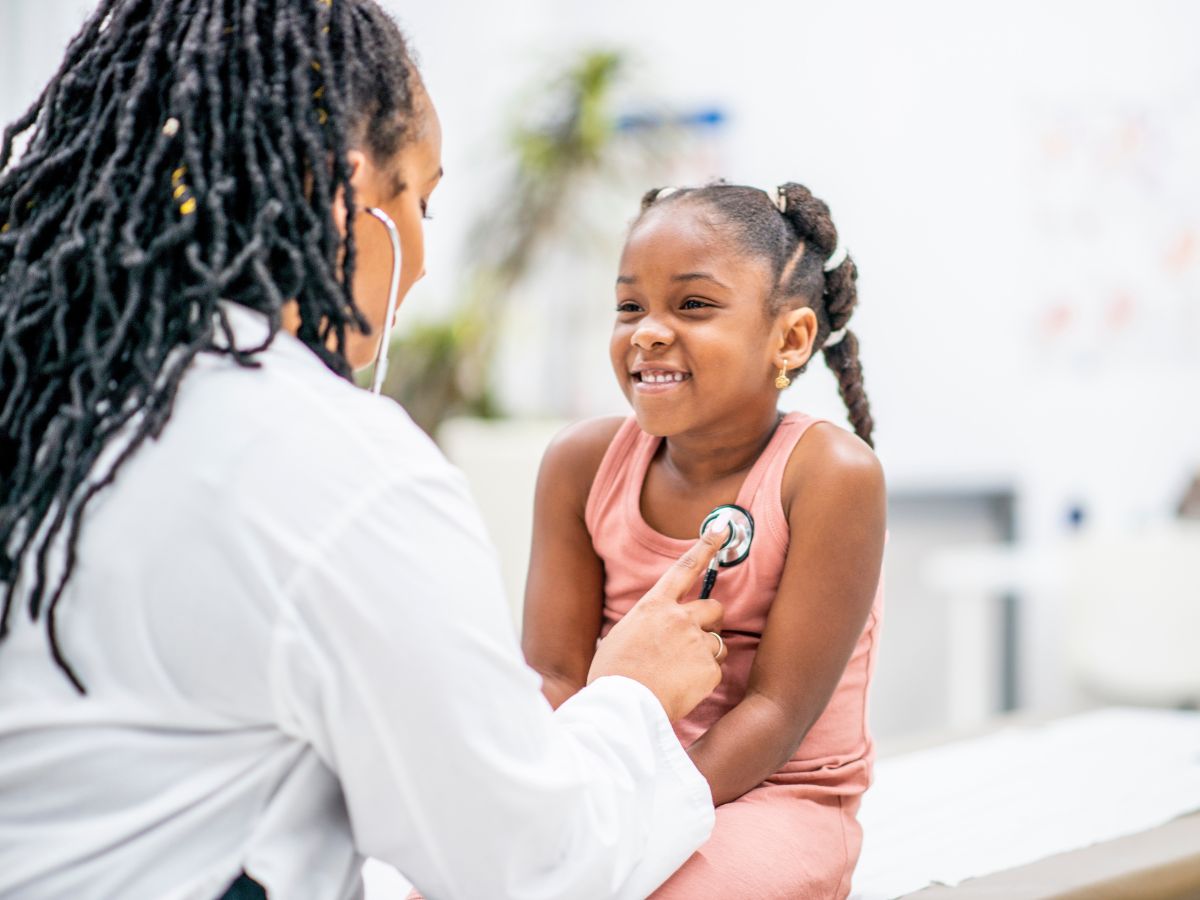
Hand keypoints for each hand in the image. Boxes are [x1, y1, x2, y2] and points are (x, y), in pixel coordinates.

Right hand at [587, 530, 726, 721]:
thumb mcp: (622, 637)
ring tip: (680, 674)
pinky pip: (715, 670)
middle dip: (712, 620)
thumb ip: (646, 626)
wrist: (622, 706)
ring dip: (705, 654)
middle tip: (696, 639)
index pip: (684, 568)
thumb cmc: (612, 675)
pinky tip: (682, 690)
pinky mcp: (709, 668)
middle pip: (714, 607)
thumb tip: (655, 631)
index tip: (722, 528)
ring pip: (717, 642)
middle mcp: (679, 618)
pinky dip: (703, 680)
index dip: (706, 546)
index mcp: (653, 606)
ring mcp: (696, 642)